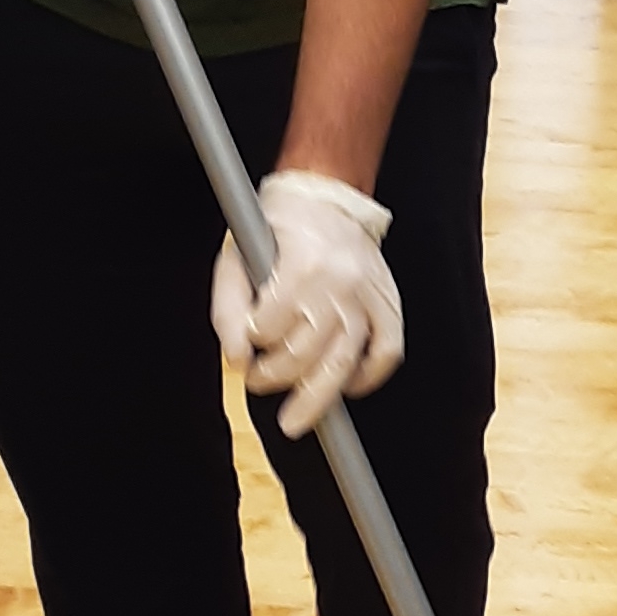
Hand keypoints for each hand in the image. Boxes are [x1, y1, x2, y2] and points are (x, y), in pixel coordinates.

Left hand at [212, 170, 402, 439]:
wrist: (326, 198)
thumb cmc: (279, 228)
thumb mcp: (237, 255)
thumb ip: (228, 308)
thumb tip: (235, 357)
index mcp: (303, 263)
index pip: (272, 325)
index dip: (254, 341)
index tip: (248, 343)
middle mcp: (341, 281)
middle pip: (306, 353)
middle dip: (275, 376)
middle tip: (258, 381)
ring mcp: (368, 296)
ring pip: (344, 363)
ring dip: (315, 397)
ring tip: (295, 418)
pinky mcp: (387, 304)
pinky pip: (386, 353)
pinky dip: (367, 378)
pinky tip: (346, 387)